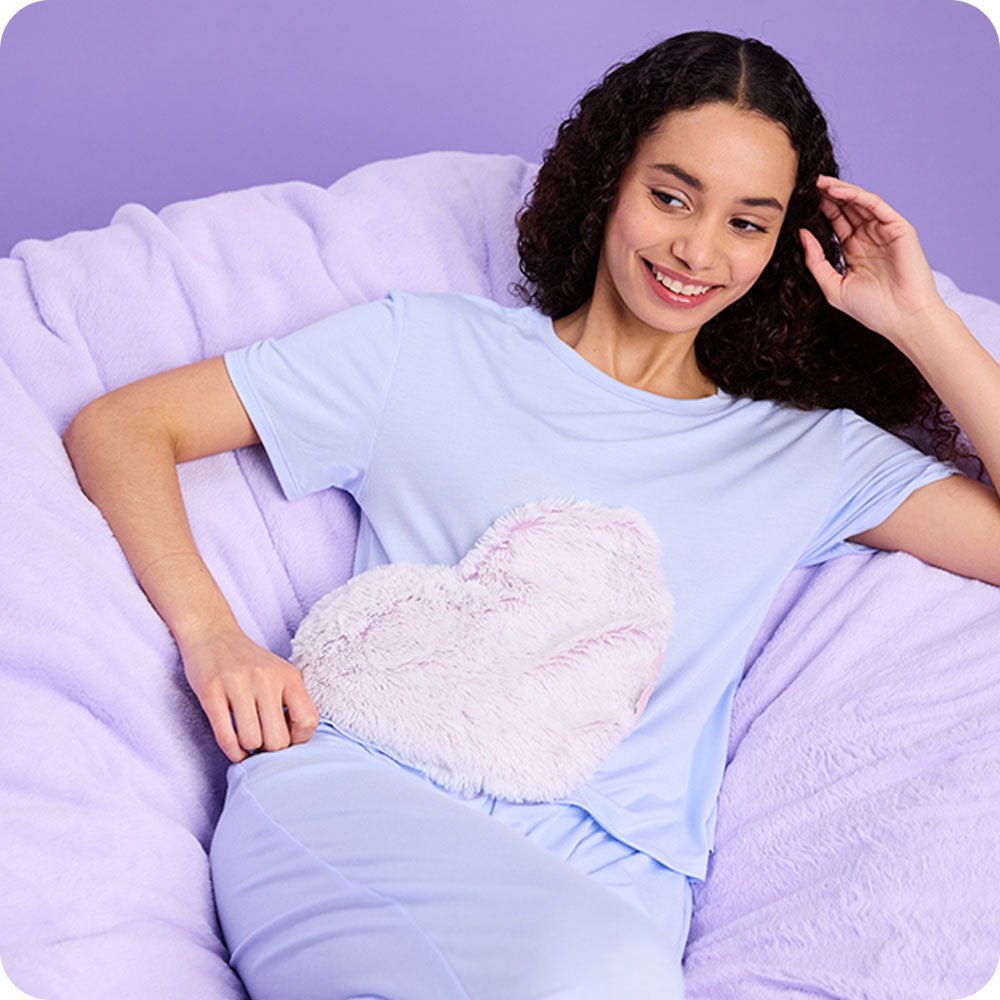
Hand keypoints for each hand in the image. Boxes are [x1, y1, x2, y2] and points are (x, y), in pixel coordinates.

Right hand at [179, 625, 320, 762]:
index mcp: (288, 676)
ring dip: (249, 750)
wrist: (213, 635)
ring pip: (251, 741)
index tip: (287, 738)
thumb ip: (293, 701)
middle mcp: (266, 679)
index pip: (308, 721)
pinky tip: (235, 749)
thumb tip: (297, 742)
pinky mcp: (211, 692)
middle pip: (278, 740)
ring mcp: (238, 685)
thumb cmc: (250, 663)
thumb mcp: (280, 674)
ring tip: (248, 741)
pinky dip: (232, 752)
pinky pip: (225, 737)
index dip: (299, 739)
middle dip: (271, 750)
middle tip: (264, 744)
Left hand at [799, 176, 944, 347]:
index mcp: (853, 250)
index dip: (818, 211)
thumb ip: (815, 261)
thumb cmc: (871, 309)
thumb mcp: (833, 286)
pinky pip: (875, 205)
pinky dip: (856, 196)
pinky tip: (837, 191)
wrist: (903, 319)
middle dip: (826, 196)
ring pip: (858, 203)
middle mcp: (868, 237)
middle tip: (806, 183)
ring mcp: (883, 231)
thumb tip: (801, 234)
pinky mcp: (898, 228)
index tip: (799, 201)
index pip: (834, 223)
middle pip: (844, 209)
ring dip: (838, 190)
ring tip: (818, 182)